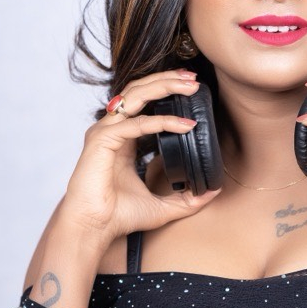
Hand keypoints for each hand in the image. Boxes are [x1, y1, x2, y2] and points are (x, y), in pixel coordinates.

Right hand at [60, 70, 221, 243]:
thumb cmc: (118, 216)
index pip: (143, 101)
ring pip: (135, 97)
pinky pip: (135, 123)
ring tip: (189, 86)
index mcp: (122, 138)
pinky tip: (183, 124)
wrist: (94, 229)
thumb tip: (212, 192)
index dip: (165, 89)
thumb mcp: (162, 206)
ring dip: (164, 87)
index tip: (191, 86)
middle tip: (194, 78)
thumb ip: (186, 199)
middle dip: (168, 80)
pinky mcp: (101, 141)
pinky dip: (161, 122)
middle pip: (139, 90)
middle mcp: (111, 130)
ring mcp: (104, 132)